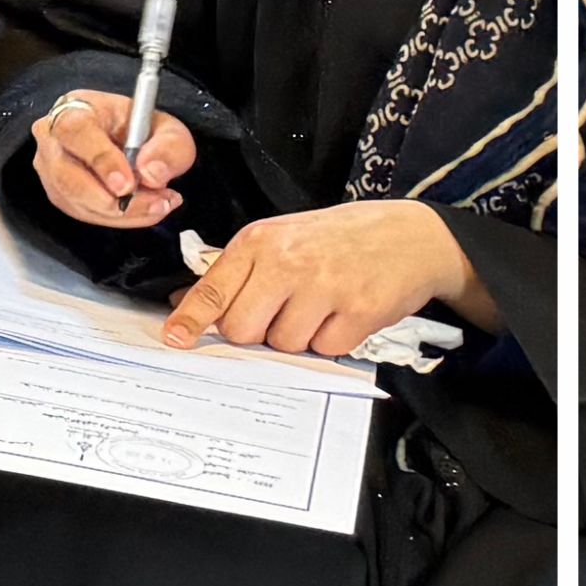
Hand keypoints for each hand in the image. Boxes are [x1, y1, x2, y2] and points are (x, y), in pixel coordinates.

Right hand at [28, 88, 193, 226]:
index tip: (128, 184)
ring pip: (75, 200)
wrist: (131, 142)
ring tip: (160, 203)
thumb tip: (151, 173)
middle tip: (154, 203)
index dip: (100, 160)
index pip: (75, 132)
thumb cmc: (142, 131)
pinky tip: (144, 208)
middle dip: (112, 200)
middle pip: (65, 175)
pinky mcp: (57, 193)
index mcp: (76, 109)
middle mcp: (52, 137)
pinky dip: (119, 219)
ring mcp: (49, 167)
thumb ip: (169, 148)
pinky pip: (83, 213)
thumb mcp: (170, 130)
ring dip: (124, 212)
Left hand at [165, 201, 483, 355]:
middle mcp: (288, 262)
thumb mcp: (280, 238)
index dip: (192, 319)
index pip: (213, 289)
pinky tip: (342, 313)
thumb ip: (235, 272)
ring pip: (284, 343)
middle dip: (254, 333)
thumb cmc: (337, 239)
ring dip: (297, 336)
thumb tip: (186, 304)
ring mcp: (325, 287)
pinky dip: (332, 340)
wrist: (410, 236)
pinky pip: (326, 349)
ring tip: (317, 307)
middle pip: (242, 329)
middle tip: (278, 313)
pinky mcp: (360, 311)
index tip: (176, 339)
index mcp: (260, 242)